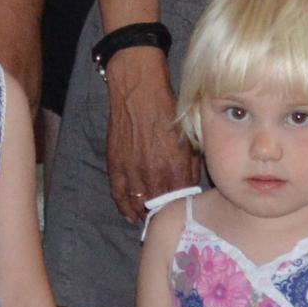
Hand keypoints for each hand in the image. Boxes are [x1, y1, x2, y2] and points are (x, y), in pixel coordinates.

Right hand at [102, 45, 199, 224]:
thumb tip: (190, 184)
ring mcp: (133, 170)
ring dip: (144, 211)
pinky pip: (119, 194)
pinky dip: (124, 206)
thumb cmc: (167, 109)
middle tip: (165, 213)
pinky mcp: (116, 165)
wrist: (139, 91)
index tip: (180, 206)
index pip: (180, 198)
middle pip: (159, 205)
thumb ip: (191, 164)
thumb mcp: (188, 137)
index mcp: (176, 166)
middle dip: (163, 210)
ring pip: (139, 203)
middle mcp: (154, 173)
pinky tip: (130, 214)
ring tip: (149, 216)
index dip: (180, 204)